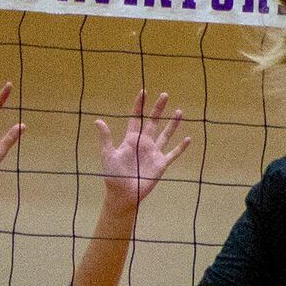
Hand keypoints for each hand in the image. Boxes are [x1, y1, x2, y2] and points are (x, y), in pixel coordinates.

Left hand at [96, 91, 189, 207]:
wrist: (123, 194)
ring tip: (179, 111)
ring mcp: (154, 153)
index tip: (143, 92)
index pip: (135, 118)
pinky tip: (188, 139)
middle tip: (165, 95)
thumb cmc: (113, 175)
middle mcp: (144, 143)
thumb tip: (97, 121)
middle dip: (158, 108)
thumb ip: (106, 138)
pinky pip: (173, 153)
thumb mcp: (108, 154)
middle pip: (153, 122)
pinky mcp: (161, 164)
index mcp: (130, 140)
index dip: (139, 105)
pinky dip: (181, 147)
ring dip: (172, 123)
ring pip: (165, 134)